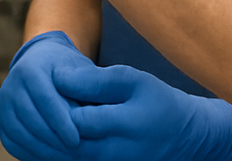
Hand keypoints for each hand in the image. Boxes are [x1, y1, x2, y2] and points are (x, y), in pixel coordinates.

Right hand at [0, 31, 94, 160]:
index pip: (45, 99)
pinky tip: (53, 158)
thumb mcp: (79, 70)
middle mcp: (11, 85)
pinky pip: (14, 144)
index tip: (76, 140)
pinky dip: (33, 155)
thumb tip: (93, 114)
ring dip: (45, 151)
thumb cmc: (67, 71)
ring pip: (21, 135)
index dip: (60, 122)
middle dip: (55, 141)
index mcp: (30, 67)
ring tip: (68, 159)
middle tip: (75, 155)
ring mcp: (3, 105)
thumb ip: (86, 87)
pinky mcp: (2, 123)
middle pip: (32, 119)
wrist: (42, 65)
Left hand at [56, 64, 231, 160]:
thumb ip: (97, 80)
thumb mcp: (134, 80)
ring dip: (56, 135)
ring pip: (71, 156)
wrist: (183, 137)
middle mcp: (118, 154)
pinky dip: (64, 146)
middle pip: (71, 143)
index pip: (80, 119)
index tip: (53, 78)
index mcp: (128, 126)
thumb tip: (58, 78)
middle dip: (54, 120)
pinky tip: (61, 127)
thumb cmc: (156, 101)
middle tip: (48, 97)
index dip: (61, 99)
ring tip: (53, 110)